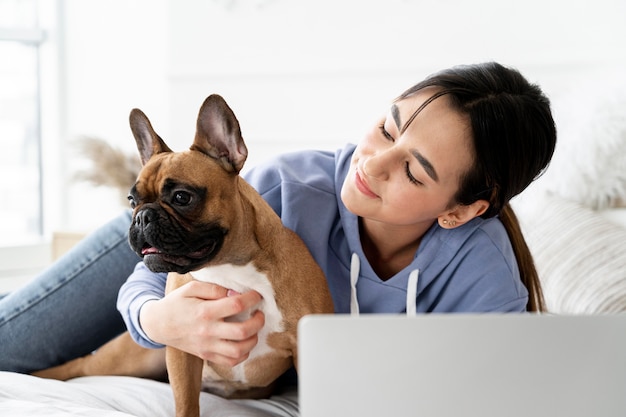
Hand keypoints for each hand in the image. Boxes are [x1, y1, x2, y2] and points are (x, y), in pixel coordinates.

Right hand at [139, 281, 264, 366]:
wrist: (157, 325)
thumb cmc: (176, 303)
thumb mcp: (191, 288)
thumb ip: (214, 288)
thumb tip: (235, 293)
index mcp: (204, 312)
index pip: (236, 305)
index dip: (252, 298)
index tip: (256, 294)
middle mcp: (207, 331)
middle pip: (243, 331)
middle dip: (258, 321)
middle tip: (259, 313)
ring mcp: (207, 346)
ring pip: (239, 351)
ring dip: (253, 339)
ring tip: (253, 328)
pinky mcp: (206, 356)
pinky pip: (230, 362)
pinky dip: (243, 354)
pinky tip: (244, 342)